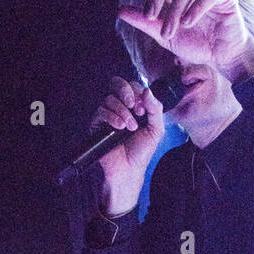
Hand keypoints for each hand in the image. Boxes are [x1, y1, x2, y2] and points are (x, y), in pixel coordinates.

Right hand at [90, 74, 164, 212]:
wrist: (130, 169)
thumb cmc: (141, 151)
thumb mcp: (156, 129)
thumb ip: (155, 109)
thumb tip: (147, 91)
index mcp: (134, 106)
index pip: (132, 86)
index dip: (137, 92)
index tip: (143, 109)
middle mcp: (119, 107)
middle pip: (117, 83)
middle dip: (126, 92)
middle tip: (134, 107)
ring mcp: (107, 115)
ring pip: (110, 99)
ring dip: (123, 112)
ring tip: (130, 128)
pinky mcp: (97, 124)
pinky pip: (101, 111)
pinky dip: (112, 117)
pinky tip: (120, 127)